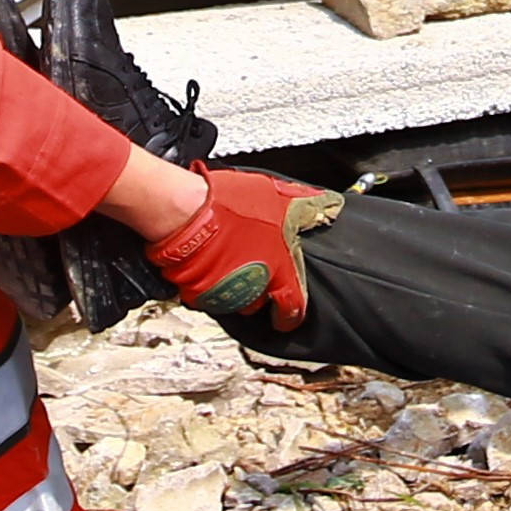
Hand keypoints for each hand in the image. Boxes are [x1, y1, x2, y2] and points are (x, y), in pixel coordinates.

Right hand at [147, 165, 327, 325]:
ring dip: (235, 284)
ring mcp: (222, 293)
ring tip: (230, 258)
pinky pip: (207, 293)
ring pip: (234, 298)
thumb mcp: (275, 195)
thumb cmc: (227, 206)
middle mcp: (251, 288)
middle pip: (260, 302)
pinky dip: (209, 283)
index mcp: (277, 271)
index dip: (291, 315)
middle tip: (255, 265)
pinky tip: (209, 261)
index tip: (289, 315)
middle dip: (260, 288)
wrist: (183, 212)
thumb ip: (304, 203)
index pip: (293, 308)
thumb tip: (327, 204)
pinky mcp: (195, 292)